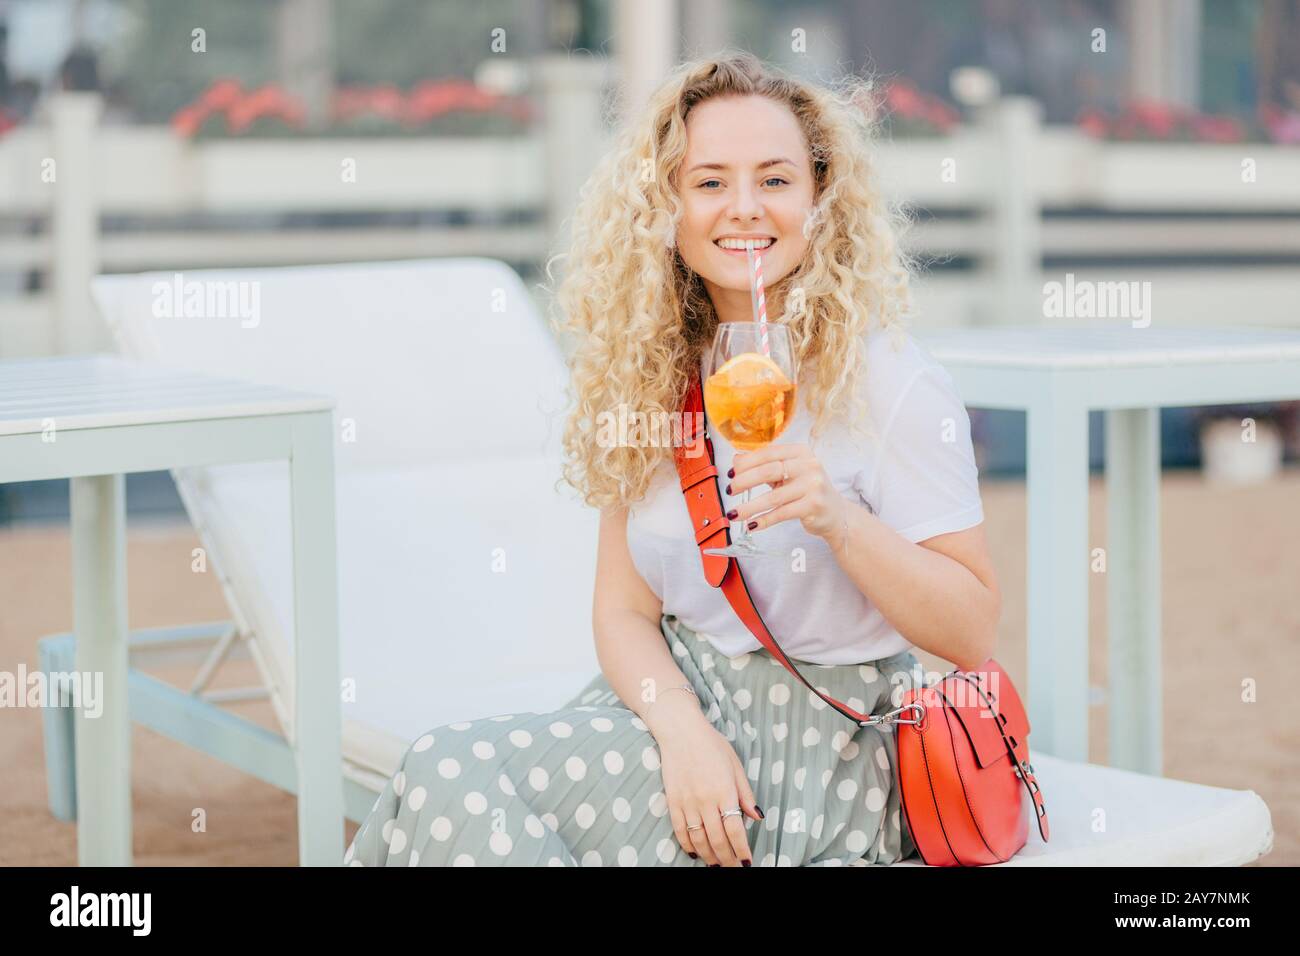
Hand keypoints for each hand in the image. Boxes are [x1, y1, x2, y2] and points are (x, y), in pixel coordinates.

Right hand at [659, 723, 761, 865]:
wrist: (680, 731)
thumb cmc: (712, 745)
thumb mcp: (735, 765)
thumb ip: (745, 793)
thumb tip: (757, 817)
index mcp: (725, 791)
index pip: (735, 830)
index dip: (742, 850)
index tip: (747, 862)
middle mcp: (706, 800)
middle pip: (718, 840)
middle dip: (728, 859)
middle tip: (734, 868)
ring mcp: (687, 802)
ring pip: (699, 840)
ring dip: (709, 856)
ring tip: (717, 865)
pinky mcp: (673, 801)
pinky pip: (680, 830)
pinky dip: (687, 845)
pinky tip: (695, 853)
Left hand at [725, 443, 848, 546]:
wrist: (836, 513)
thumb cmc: (808, 490)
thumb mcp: (789, 473)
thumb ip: (765, 465)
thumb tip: (736, 460)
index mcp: (801, 452)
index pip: (768, 453)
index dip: (746, 463)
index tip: (731, 472)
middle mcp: (809, 466)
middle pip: (769, 471)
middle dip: (745, 481)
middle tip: (730, 490)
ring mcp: (813, 486)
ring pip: (774, 496)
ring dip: (750, 506)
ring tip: (734, 513)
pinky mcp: (813, 506)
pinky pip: (782, 513)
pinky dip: (764, 520)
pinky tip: (752, 524)